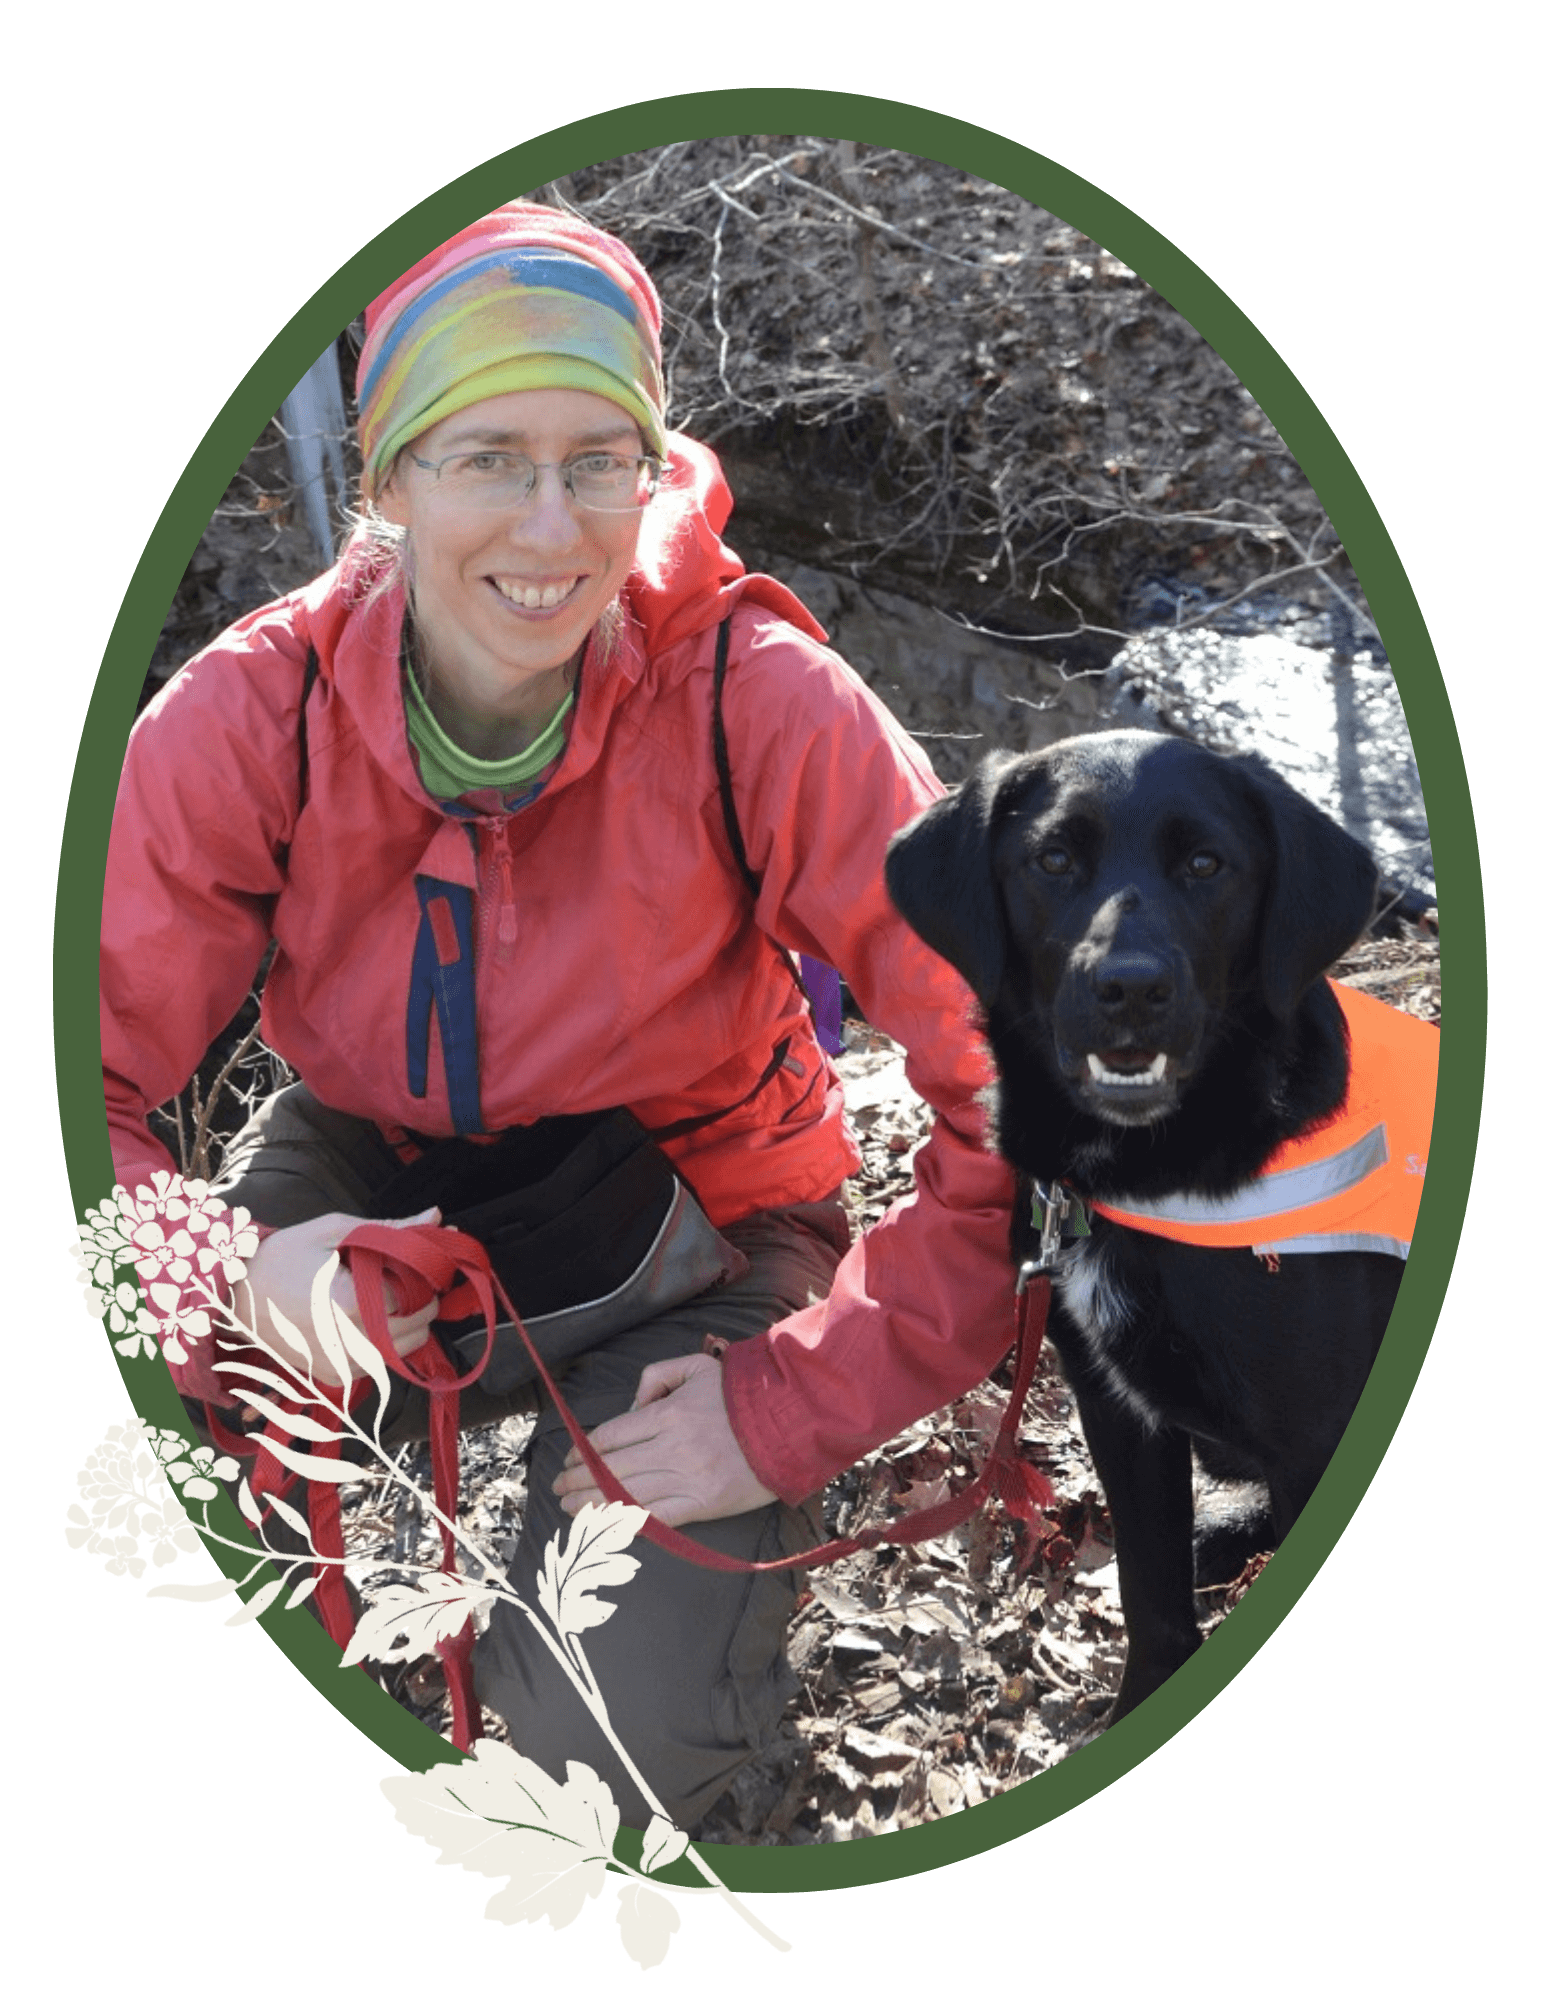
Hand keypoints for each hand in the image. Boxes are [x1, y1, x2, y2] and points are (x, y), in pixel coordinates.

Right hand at [240, 1209, 442, 1388]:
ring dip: (410, 1323)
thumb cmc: (281, 1257)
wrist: (234, 1295)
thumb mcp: (334, 1231)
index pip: (417, 1297)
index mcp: (350, 1302)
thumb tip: (434, 1218)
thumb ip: (390, 1229)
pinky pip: (381, 1363)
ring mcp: (342, 1365)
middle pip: (419, 1327)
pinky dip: (387, 1341)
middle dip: (423, 1300)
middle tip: (406, 1277)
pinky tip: (367, 1316)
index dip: (425, 1277)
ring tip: (387, 1296)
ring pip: (406, 1349)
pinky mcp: (335, 1377)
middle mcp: (349, 1342)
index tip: (419, 1262)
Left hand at [552, 1353, 776, 1526]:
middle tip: (558, 1488)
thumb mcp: (696, 1366)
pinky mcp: (704, 1503)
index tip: (569, 1458)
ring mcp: (687, 1478)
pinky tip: (607, 1525)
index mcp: (667, 1413)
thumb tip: (632, 1404)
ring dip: (592, 1503)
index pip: (611, 1435)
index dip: (584, 1450)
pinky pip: (657, 1517)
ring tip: (570, 1509)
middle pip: (610, 1467)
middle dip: (578, 1479)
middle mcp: (671, 1447)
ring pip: (626, 1494)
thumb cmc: (743, 1393)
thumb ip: (656, 1377)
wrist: (792, 1420)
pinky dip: (628, 1522)